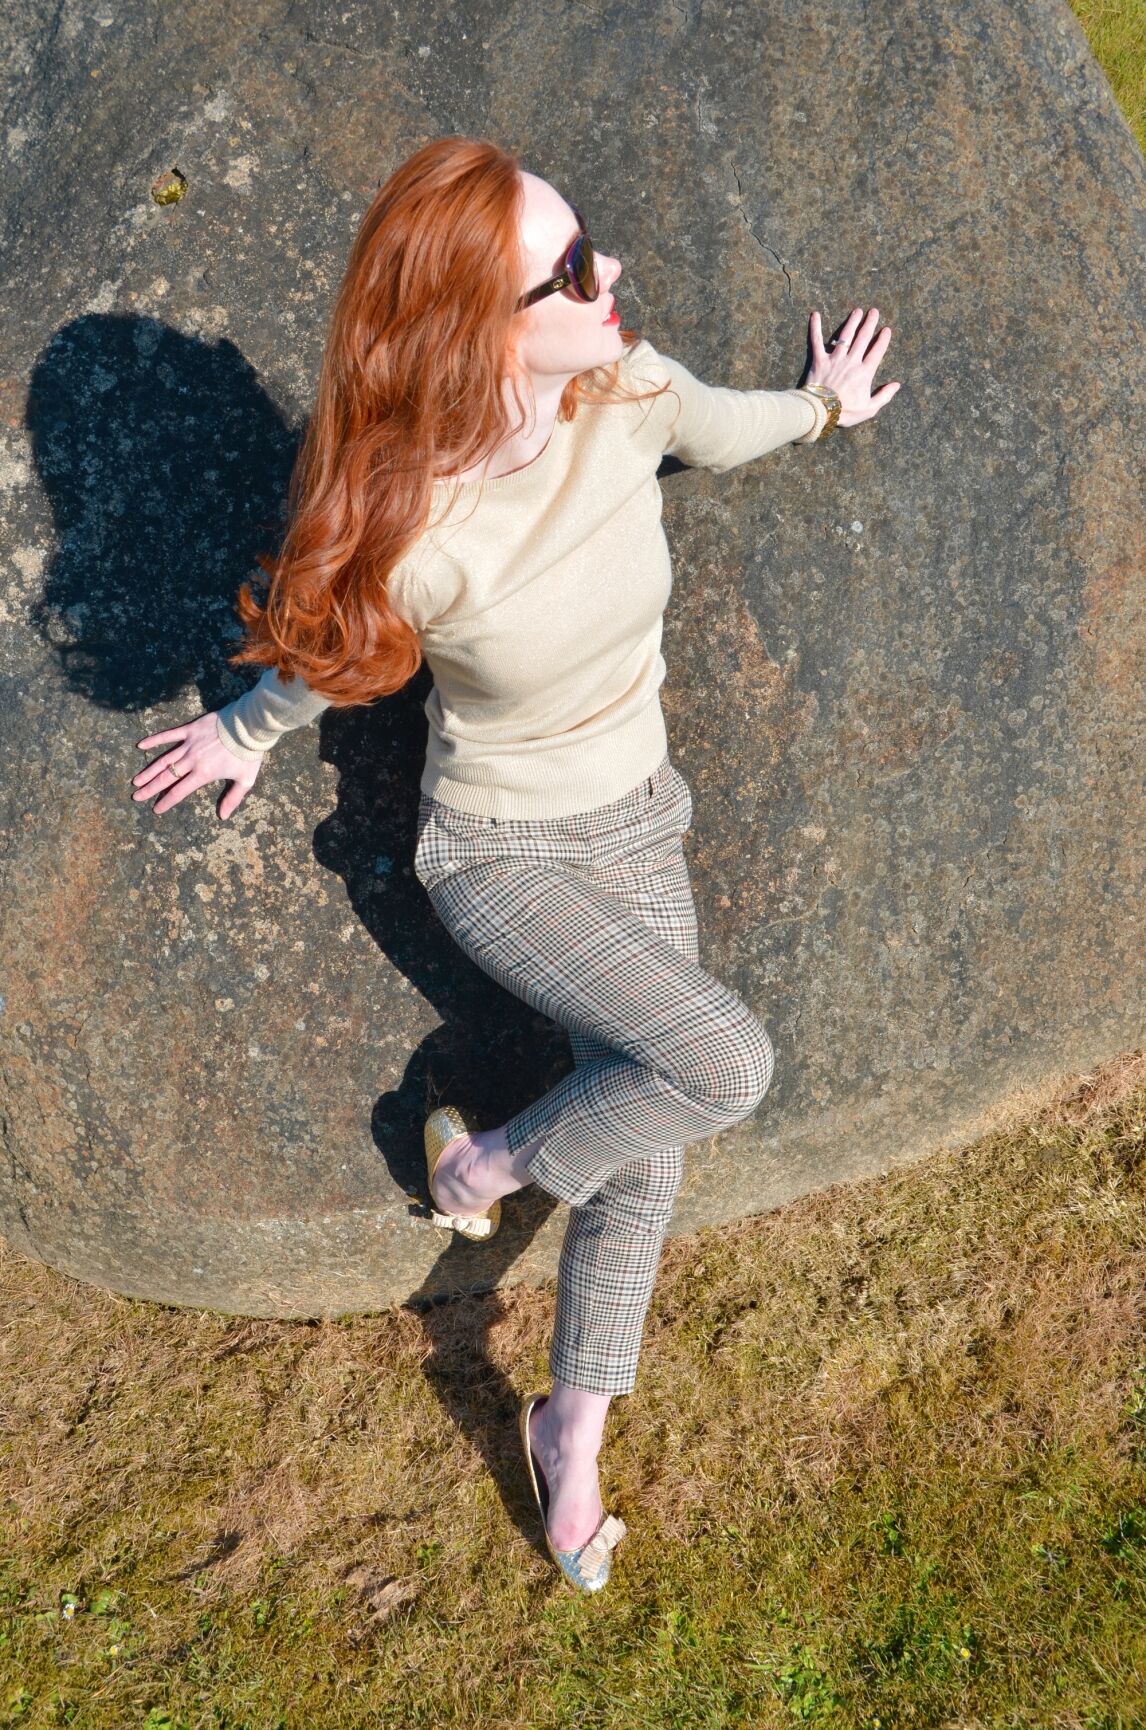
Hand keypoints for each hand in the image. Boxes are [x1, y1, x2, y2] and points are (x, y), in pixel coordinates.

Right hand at [132, 711, 262, 819]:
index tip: (155, 809)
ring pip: (164, 760)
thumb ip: (232, 798)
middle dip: (150, 788)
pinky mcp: (190, 729)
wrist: (249, 727)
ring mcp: (189, 744)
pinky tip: (140, 745)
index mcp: (203, 774)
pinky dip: (154, 740)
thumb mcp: (245, 780)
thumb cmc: (248, 754)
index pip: (180, 791)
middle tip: (136, 796)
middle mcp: (192, 760)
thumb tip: (223, 816)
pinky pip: (168, 735)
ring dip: (149, 771)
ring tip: (136, 781)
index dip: (167, 801)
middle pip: (167, 777)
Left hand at [803, 306, 899, 428]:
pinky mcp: (819, 360)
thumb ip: (884, 396)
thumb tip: (897, 385)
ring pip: (845, 336)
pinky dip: (815, 328)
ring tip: (857, 311)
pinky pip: (816, 341)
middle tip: (874, 311)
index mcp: (864, 372)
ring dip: (852, 322)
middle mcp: (851, 361)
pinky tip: (815, 315)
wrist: (822, 413)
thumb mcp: (869, 409)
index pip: (877, 351)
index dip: (883, 339)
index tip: (886, 330)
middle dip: (869, 323)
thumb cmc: (846, 413)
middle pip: (863, 338)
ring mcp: (835, 359)